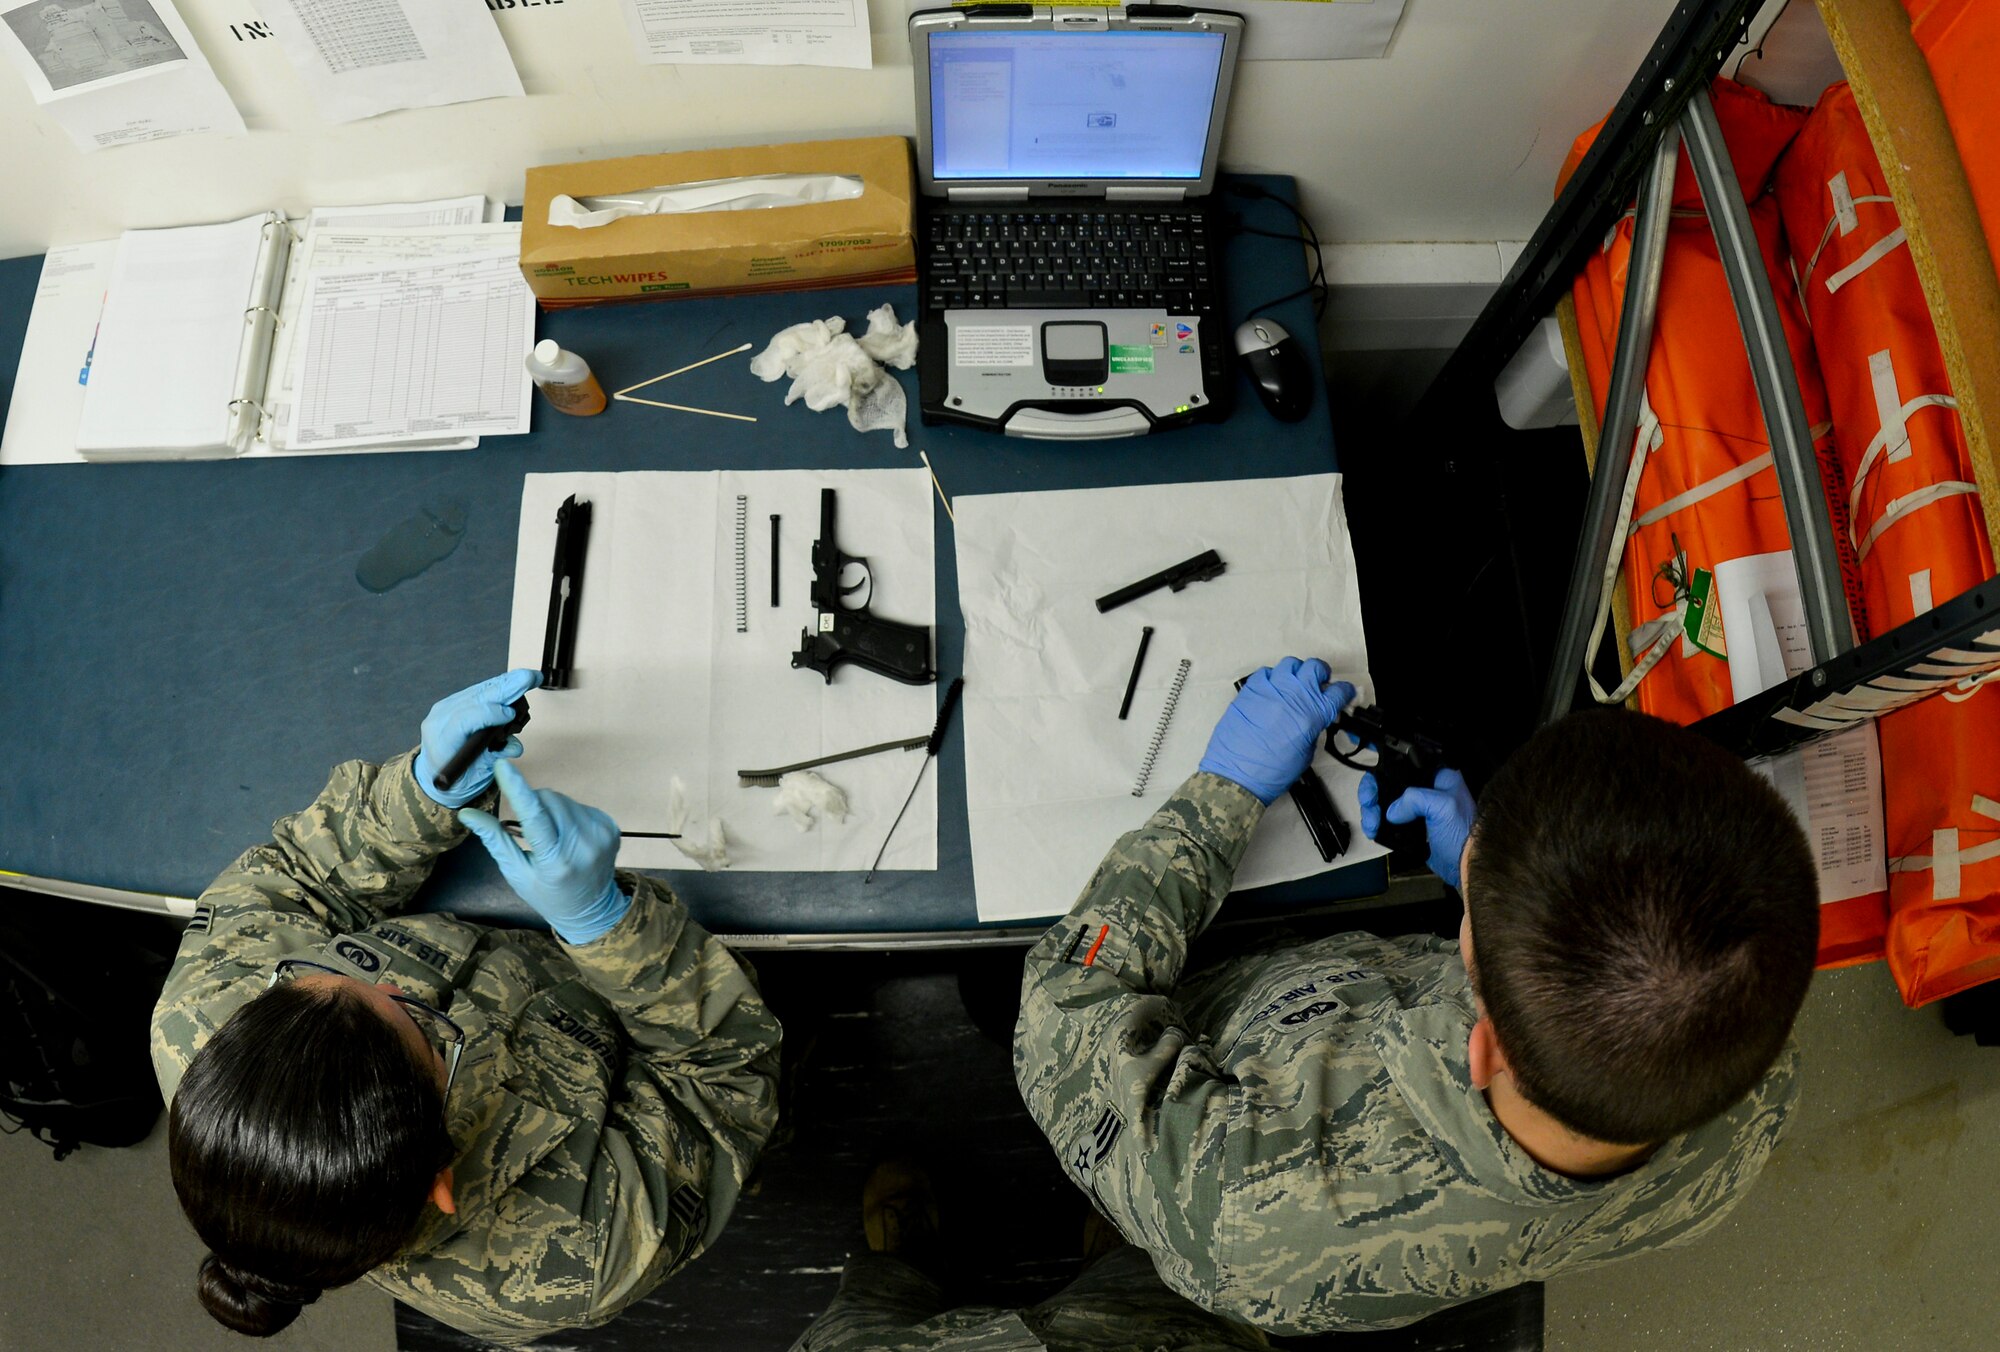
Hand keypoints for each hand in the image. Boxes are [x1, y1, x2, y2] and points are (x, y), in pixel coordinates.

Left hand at [415, 668, 540, 808]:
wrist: (438, 769)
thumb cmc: (459, 775)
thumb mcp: (477, 774)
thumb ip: (495, 757)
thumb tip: (514, 746)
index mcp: (443, 743)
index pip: (463, 722)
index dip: (488, 714)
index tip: (510, 714)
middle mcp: (440, 720)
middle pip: (473, 699)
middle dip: (504, 688)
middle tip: (529, 679)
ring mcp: (445, 708)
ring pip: (478, 690)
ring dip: (505, 683)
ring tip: (527, 678)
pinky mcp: (454, 701)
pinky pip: (478, 690)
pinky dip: (498, 686)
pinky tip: (514, 681)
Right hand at [460, 762, 629, 944]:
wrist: (592, 909)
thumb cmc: (546, 894)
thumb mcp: (516, 872)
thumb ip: (495, 840)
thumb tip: (467, 813)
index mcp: (555, 861)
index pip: (534, 816)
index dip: (517, 788)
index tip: (503, 765)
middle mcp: (583, 844)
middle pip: (549, 800)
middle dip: (532, 803)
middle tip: (528, 826)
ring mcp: (601, 834)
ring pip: (564, 799)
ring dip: (550, 808)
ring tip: (550, 834)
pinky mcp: (611, 826)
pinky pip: (579, 805)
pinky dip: (567, 814)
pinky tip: (567, 834)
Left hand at [1197, 657, 1355, 804]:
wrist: (1238, 775)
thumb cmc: (1272, 771)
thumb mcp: (1307, 752)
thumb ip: (1314, 728)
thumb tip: (1316, 716)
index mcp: (1313, 713)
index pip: (1338, 691)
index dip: (1344, 691)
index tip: (1343, 693)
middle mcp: (1294, 694)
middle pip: (1315, 667)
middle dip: (1321, 673)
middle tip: (1319, 683)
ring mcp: (1271, 688)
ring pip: (1290, 663)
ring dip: (1296, 671)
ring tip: (1293, 683)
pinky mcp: (1250, 689)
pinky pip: (1265, 672)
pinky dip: (1272, 677)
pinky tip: (1271, 690)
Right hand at [1359, 768, 1474, 888]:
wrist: (1466, 866)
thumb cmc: (1464, 834)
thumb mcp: (1443, 807)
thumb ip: (1415, 798)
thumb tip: (1392, 811)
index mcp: (1438, 777)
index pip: (1405, 762)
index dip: (1384, 764)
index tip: (1371, 775)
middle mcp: (1426, 789)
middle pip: (1389, 781)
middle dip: (1373, 792)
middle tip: (1369, 804)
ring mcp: (1418, 808)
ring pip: (1384, 801)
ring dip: (1372, 810)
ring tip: (1371, 824)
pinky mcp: (1411, 825)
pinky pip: (1387, 819)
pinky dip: (1377, 823)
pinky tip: (1374, 829)